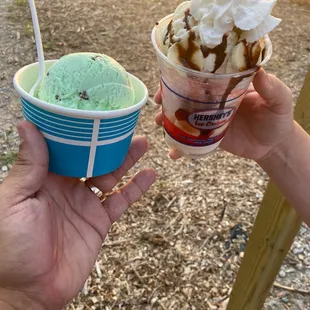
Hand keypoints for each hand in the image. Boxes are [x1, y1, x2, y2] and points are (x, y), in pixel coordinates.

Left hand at [0, 121, 155, 309]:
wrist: (29, 291)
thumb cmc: (11, 247)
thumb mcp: (15, 201)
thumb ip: (28, 166)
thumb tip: (28, 126)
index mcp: (44, 178)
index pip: (65, 148)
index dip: (78, 132)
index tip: (92, 113)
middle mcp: (66, 187)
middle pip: (92, 159)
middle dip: (108, 143)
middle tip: (124, 125)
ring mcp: (85, 204)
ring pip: (111, 176)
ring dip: (126, 160)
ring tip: (142, 144)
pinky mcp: (99, 222)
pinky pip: (121, 201)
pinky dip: (136, 189)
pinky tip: (149, 175)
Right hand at [154, 69, 294, 161]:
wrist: (273, 146)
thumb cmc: (277, 119)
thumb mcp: (279, 101)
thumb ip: (272, 88)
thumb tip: (260, 71)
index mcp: (225, 86)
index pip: (200, 76)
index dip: (182, 77)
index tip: (168, 81)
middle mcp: (213, 100)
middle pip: (185, 95)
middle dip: (167, 98)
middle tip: (158, 104)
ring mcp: (208, 119)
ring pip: (183, 116)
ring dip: (168, 120)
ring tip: (159, 124)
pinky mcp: (208, 136)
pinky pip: (190, 140)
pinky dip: (180, 147)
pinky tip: (173, 153)